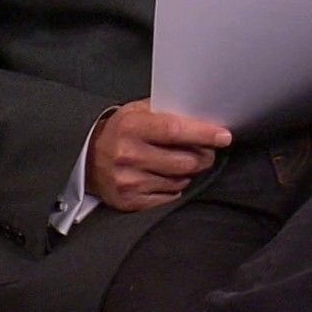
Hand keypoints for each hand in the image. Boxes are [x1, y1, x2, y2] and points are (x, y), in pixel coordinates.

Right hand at [85, 99, 231, 210]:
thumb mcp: (138, 111)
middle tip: (206, 150)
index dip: (203, 134)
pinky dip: (174, 186)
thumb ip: (167, 111)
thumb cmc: (121, 131)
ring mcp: (129, 181)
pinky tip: (164, 176)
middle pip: (184, 161)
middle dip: (204, 156)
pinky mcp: (130, 201)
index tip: (224, 136)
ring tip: (178, 161)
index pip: (175, 130)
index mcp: (131, 127)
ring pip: (180, 180)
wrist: (87, 159)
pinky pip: (170, 196)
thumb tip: (203, 114)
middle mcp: (128, 154)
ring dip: (188, 172)